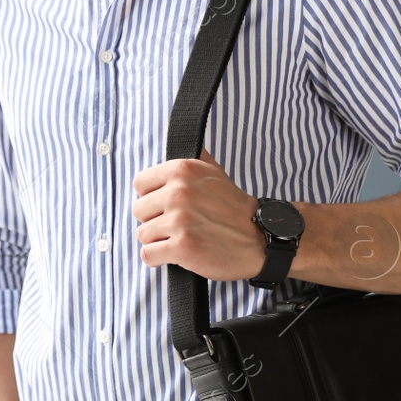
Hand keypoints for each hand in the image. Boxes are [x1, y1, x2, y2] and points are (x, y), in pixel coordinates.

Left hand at [131, 149, 263, 279]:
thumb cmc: (235, 209)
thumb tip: (184, 141)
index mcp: (182, 170)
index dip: (151, 198)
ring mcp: (180, 220)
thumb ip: (196, 158)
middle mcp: (179, 192)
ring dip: (158, 241)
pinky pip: (148, 254)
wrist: (262, 240)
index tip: (167, 206)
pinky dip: (158, 258)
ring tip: (181, 239)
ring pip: (142, 234)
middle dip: (154, 221)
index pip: (140, 184)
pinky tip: (176, 255)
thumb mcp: (215, 172)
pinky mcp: (183, 247)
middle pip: (138, 210)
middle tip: (178, 226)